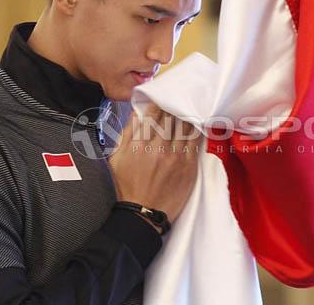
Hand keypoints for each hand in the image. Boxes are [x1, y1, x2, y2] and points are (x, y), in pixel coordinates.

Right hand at [108, 103, 201, 223]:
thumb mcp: (117, 159)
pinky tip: (196, 125)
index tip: (162, 99)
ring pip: (185, 127)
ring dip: (187, 116)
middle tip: (178, 101)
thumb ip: (127, 134)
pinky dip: (196, 130)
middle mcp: (158, 149)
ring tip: (188, 110)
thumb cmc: (127, 188)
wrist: (142, 214)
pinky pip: (196, 142)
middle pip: (171, 118)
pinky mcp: (189, 168)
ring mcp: (175, 158)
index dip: (159, 103)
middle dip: (174, 107)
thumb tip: (137, 113)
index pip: (153, 115)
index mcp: (139, 145)